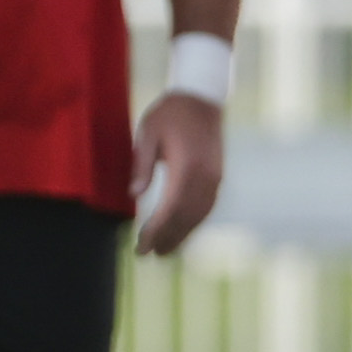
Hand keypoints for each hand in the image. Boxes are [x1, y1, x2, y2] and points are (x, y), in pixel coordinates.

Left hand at [131, 90, 226, 256]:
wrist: (203, 97)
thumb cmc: (170, 113)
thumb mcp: (148, 133)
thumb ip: (141, 165)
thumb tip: (134, 195)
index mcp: (186, 167)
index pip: (170, 208)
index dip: (155, 230)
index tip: (141, 246)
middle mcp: (205, 177)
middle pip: (186, 217)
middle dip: (167, 238)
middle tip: (149, 254)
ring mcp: (215, 178)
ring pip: (199, 215)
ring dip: (182, 234)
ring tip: (165, 250)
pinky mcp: (217, 176)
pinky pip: (206, 206)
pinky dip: (194, 222)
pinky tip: (183, 229)